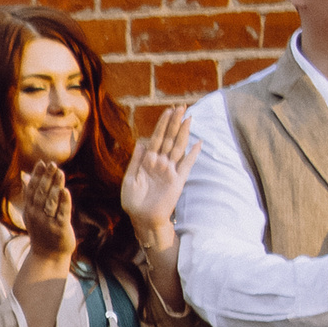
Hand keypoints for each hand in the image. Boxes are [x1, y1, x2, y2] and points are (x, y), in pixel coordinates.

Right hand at [17, 160, 74, 259]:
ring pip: (51, 201)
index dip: (37, 176)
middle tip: (53, 164)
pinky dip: (64, 201)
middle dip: (46, 178)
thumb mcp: (33, 214)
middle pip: (41, 193)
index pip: (32, 190)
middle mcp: (36, 216)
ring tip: (60, 172)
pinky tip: (65, 191)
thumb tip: (25, 178)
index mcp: (30, 211)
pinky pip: (62, 213)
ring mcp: (47, 222)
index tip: (42, 162)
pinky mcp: (59, 229)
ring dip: (55, 186)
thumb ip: (30, 196)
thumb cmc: (43, 232)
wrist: (48, 256)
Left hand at [121, 105, 198, 248]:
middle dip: (175, 123)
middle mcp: (161, 164)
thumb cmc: (134, 202)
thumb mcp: (129, 179)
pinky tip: (198, 142)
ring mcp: (170, 171)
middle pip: (169, 139)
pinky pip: (187, 165)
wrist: (142, 219)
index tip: (168, 110)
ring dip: (183, 133)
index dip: (162, 124)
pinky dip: (192, 154)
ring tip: (189, 118)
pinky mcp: (178, 181)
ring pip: (178, 147)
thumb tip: (142, 142)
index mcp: (148, 162)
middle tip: (181, 107)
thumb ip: (136, 161)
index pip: (157, 138)